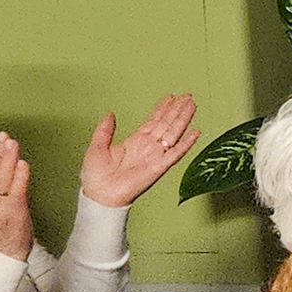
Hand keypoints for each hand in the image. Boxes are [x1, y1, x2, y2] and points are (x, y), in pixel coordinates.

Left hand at [79, 94, 198, 207]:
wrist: (99, 194)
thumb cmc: (96, 177)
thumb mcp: (96, 147)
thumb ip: (104, 130)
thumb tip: (109, 114)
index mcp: (135, 142)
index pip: (153, 121)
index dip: (162, 108)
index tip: (171, 98)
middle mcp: (148, 147)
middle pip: (166, 124)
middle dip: (177, 109)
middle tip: (187, 96)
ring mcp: (155, 156)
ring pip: (173, 133)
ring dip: (183, 119)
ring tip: (192, 105)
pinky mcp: (159, 166)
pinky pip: (176, 153)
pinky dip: (186, 143)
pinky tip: (195, 132)